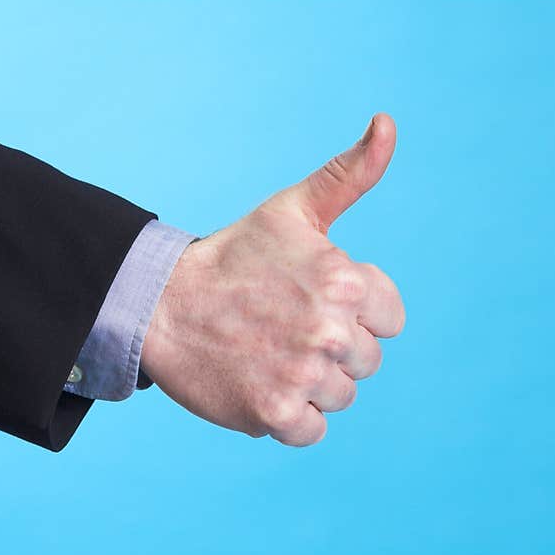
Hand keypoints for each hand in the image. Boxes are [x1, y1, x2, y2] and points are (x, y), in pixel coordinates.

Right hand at [141, 114, 404, 445]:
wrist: (163, 305)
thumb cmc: (235, 257)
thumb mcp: (294, 208)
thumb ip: (350, 174)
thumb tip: (388, 123)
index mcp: (345, 280)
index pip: (391, 320)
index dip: (355, 314)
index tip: (312, 302)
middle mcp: (330, 330)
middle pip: (366, 362)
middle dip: (332, 350)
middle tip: (282, 328)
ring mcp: (303, 375)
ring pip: (341, 397)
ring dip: (310, 384)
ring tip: (267, 354)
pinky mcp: (276, 415)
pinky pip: (312, 431)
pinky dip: (288, 417)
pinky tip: (258, 383)